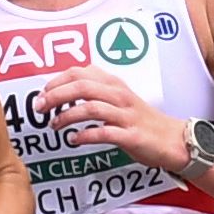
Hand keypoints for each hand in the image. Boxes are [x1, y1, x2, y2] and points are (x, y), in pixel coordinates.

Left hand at [37, 66, 185, 171]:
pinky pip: (104, 133)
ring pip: (90, 108)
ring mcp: (126, 115)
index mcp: (114, 84)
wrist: (173, 140)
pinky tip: (74, 140)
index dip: (57, 81)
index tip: (43, 93)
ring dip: (67, 116)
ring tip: (54, 125)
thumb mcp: (120, 99)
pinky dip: (84, 136)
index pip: (80, 72)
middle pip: (81, 87)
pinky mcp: (131, 135)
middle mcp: (119, 96)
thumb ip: (97, 92)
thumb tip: (66, 90)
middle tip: (40, 107)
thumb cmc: (142, 121)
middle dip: (56, 96)